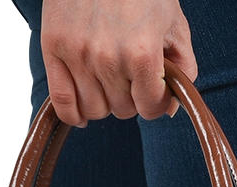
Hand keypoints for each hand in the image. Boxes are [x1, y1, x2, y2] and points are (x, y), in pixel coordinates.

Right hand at [40, 0, 197, 125]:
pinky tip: (83, 111)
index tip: (154, 90)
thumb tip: (169, 108)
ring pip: (94, 110)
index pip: (151, 108)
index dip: (156, 102)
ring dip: (104, 101)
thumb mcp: (174, 22)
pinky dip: (74, 114)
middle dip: (130, 96)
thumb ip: (182, 67)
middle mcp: (108, 58)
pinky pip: (62, 104)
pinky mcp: (53, 49)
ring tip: (108, 78)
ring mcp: (78, 55)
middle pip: (123, 111)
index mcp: (142, 52)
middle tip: (130, 72)